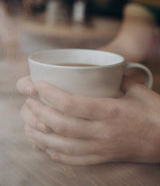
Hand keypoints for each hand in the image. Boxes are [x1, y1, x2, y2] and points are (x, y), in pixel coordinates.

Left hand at [17, 76, 159, 164]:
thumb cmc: (154, 114)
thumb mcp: (139, 91)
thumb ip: (119, 80)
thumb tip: (106, 72)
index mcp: (110, 112)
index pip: (73, 104)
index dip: (52, 94)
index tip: (39, 85)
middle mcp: (102, 132)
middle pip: (63, 125)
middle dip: (41, 113)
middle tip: (30, 103)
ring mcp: (101, 148)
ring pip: (64, 145)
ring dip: (43, 137)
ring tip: (29, 127)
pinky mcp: (104, 157)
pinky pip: (76, 159)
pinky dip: (59, 155)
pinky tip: (49, 149)